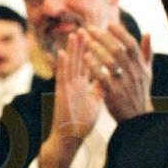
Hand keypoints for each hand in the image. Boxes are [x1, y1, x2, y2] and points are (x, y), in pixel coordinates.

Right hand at [39, 32, 105, 167]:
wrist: (68, 138)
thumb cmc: (79, 123)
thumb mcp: (94, 103)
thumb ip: (98, 90)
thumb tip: (106, 79)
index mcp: (81, 86)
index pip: (86, 64)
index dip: (90, 51)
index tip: (94, 37)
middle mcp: (72, 84)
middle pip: (78, 61)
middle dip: (81, 45)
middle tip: (85, 29)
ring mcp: (66, 89)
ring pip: (69, 66)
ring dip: (71, 51)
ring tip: (74, 35)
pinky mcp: (61, 95)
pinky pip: (61, 78)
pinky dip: (61, 66)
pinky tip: (62, 54)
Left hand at [84, 24, 152, 121]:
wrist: (137, 117)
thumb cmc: (139, 92)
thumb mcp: (147, 73)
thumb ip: (147, 53)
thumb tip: (148, 33)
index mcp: (140, 66)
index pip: (131, 44)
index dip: (121, 33)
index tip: (109, 23)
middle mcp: (133, 72)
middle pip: (119, 50)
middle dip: (104, 38)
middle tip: (91, 29)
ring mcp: (124, 83)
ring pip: (110, 62)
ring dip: (97, 50)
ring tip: (86, 42)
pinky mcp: (114, 94)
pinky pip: (103, 77)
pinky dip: (94, 66)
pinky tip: (85, 58)